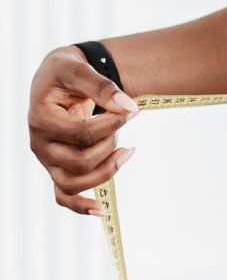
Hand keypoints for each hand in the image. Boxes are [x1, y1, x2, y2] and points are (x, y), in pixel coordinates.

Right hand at [27, 45, 140, 216]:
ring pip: (74, 184)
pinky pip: (63, 197)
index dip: (112, 124)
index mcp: (40, 120)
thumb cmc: (66, 72)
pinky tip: (102, 210)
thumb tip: (129, 108)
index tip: (132, 111)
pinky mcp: (56, 168)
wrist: (58, 79)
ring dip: (107, 170)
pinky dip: (81, 207)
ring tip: (127, 149)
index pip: (81, 134)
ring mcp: (47, 161)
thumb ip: (102, 87)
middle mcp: (40, 145)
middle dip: (110, 144)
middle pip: (80, 162)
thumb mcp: (80, 69)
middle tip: (123, 124)